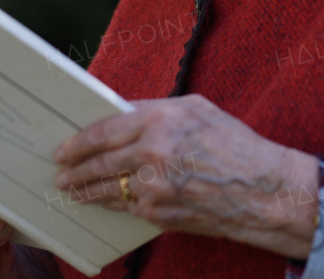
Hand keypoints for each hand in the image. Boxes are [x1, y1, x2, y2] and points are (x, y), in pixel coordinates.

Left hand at [51, 94, 318, 259]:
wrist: (263, 190)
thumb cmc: (234, 144)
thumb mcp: (196, 110)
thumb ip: (155, 109)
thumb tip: (120, 112)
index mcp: (160, 119)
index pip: (104, 130)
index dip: (78, 141)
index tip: (64, 147)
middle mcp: (152, 151)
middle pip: (98, 162)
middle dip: (73, 169)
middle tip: (60, 172)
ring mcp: (154, 186)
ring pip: (107, 189)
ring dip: (85, 191)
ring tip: (72, 191)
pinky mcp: (159, 213)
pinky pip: (126, 207)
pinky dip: (112, 205)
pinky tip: (104, 203)